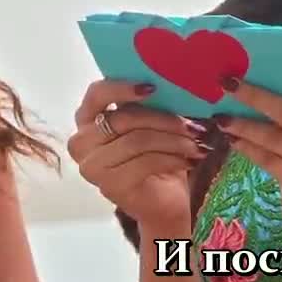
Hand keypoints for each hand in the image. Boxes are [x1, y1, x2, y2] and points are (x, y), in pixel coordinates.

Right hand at [67, 80, 210, 229]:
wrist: (163, 200)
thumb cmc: (157, 154)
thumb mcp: (153, 123)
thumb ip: (151, 104)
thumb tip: (174, 82)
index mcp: (89, 119)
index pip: (96, 94)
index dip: (122, 88)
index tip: (152, 88)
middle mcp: (82, 142)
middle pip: (124, 118)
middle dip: (165, 119)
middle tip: (196, 125)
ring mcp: (92, 166)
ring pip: (137, 141)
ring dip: (174, 141)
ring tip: (199, 143)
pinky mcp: (109, 185)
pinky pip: (145, 163)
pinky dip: (173, 159)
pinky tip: (191, 159)